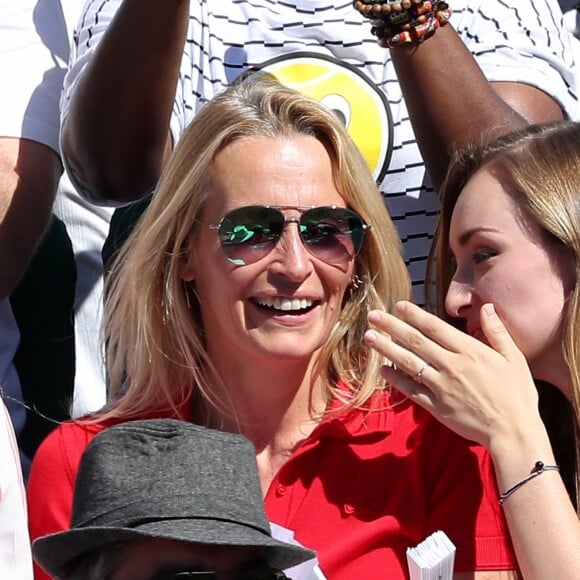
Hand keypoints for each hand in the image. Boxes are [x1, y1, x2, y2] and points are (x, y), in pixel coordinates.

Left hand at [364, 301, 541, 450]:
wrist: (514, 433)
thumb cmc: (517, 395)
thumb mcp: (514, 359)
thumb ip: (497, 332)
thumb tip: (487, 307)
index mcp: (470, 352)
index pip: (435, 328)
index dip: (415, 315)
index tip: (398, 305)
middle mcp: (452, 366)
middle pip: (415, 341)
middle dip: (392, 326)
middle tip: (373, 316)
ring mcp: (441, 387)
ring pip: (408, 363)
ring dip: (386, 348)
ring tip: (369, 337)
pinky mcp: (436, 407)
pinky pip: (410, 390)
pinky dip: (395, 379)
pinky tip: (382, 369)